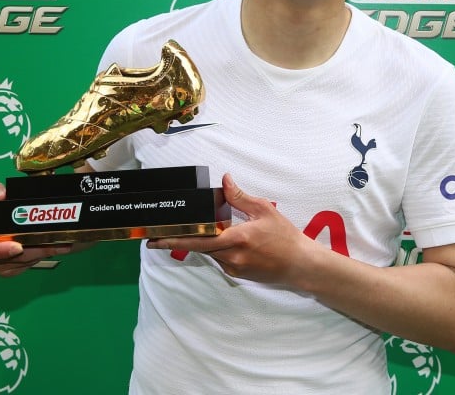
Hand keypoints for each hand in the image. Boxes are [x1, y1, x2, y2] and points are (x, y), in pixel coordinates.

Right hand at [0, 180, 71, 276]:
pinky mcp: (13, 267)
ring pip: (22, 264)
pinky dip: (44, 256)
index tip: (18, 247)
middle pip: (9, 261)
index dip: (0, 252)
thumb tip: (0, 195)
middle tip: (50, 243)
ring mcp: (0, 263)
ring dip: (42, 254)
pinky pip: (28, 265)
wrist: (4, 216)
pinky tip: (57, 247)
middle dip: (32, 252)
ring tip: (61, 244)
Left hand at [147, 173, 317, 285]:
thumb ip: (240, 196)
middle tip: (158, 236)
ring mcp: (233, 268)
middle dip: (181, 240)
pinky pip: (219, 259)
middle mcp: (231, 257)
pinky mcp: (237, 275)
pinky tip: (227, 240)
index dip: (174, 240)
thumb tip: (225, 179)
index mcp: (236, 238)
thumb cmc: (285, 236)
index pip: (198, 240)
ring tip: (201, 229)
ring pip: (209, 253)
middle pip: (199, 247)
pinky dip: (217, 248)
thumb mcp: (264, 210)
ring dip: (203, 241)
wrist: (300, 265)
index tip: (154, 240)